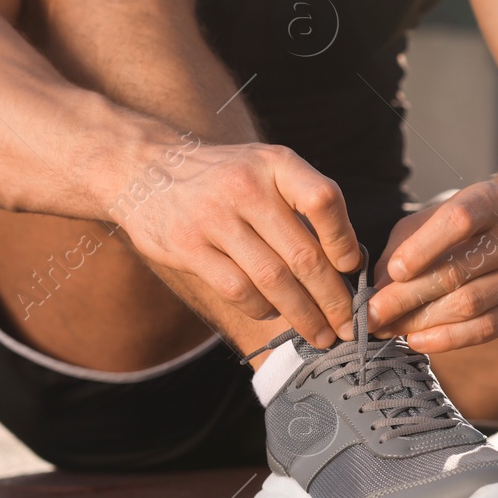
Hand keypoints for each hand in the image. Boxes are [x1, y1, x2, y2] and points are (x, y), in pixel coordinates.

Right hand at [116, 140, 360, 348]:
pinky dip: (262, 309)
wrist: (145, 167)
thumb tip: (348, 263)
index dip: (343, 240)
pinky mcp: (188, 247)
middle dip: (332, 298)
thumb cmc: (224, 176)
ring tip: (320, 334)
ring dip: (302, 315)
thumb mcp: (265, 167)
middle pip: (302, 254)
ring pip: (273, 280)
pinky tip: (273, 314)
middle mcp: (246, 186)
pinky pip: (237, 290)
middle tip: (347, 325)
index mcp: (275, 163)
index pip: (323, 200)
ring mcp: (214, 217)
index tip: (352, 268)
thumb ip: (302, 202)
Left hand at [368, 182, 497, 352]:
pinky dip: (446, 339)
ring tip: (388, 327)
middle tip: (370, 315)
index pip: (458, 222)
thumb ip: (402, 248)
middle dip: (405, 297)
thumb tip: (378, 290)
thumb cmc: (459, 229)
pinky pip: (483, 330)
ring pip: (467, 304)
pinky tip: (417, 339)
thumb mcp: (429, 221)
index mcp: (491, 202)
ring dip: (420, 321)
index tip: (393, 272)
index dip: (423, 248)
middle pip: (457, 271)